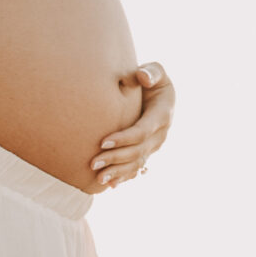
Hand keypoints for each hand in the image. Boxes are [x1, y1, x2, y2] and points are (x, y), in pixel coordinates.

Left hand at [91, 61, 173, 190]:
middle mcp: (160, 134)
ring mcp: (154, 146)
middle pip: (137, 152)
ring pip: (137, 164)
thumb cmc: (152, 78)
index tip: (102, 142)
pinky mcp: (147, 151)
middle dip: (115, 158)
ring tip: (99, 179)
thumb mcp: (156, 71)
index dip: (123, 139)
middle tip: (93, 163)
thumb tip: (142, 77)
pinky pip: (136, 168)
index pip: (142, 131)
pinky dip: (124, 177)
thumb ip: (151, 71)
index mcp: (162, 115)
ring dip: (118, 172)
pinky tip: (109, 185)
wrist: (157, 91)